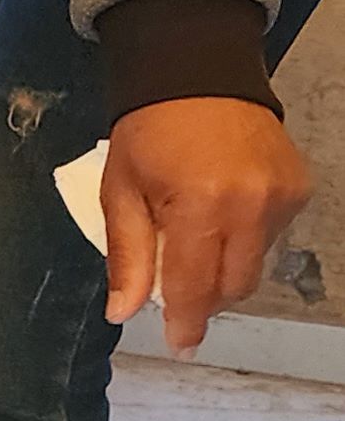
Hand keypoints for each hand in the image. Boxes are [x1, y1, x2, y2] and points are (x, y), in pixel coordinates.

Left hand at [101, 96, 312, 353]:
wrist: (198, 75)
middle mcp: (254, 205)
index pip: (198, 285)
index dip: (187, 321)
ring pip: (254, 263)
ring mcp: (283, 196)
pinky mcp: (299, 188)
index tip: (180, 346)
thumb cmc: (148, 133)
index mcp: (203, 206)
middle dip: (205, 300)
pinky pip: (271, 236)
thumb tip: (124, 312)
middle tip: (177, 299)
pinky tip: (220, 218)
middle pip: (235, 284)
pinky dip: (243, 240)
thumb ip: (127, 256)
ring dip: (223, 267)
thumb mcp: (121, 192)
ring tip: (192, 241)